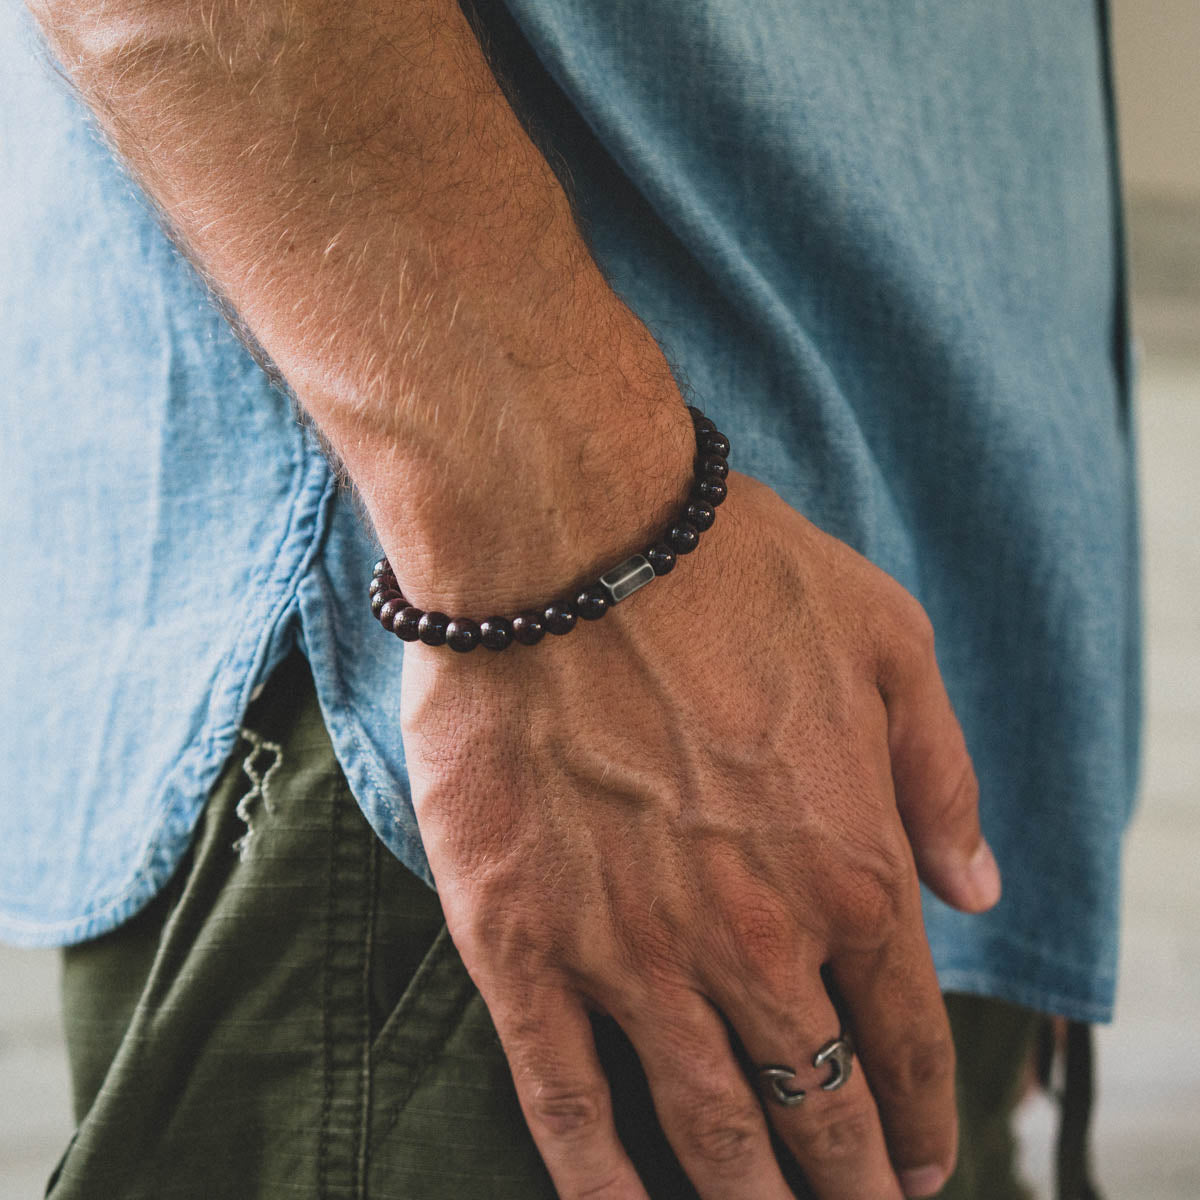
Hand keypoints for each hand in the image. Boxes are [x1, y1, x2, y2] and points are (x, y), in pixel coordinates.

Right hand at [400, 471, 1000, 1199]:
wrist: (567, 539)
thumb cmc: (733, 573)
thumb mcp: (890, 642)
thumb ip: (941, 777)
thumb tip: (977, 889)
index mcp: (852, 868)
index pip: (907, 1033)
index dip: (924, 1114)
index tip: (926, 1166)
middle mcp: (755, 938)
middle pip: (821, 1104)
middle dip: (854, 1184)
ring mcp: (635, 954)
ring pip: (710, 1127)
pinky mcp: (524, 946)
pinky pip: (565, 1101)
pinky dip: (600, 1185)